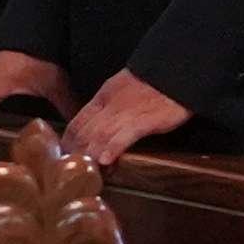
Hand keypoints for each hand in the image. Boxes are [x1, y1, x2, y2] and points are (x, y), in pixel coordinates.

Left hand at [65, 70, 191, 166]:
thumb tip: (100, 123)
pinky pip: (124, 136)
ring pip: (99, 137)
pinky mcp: (145, 120)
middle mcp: (110, 106)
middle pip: (85, 133)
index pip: (77, 122)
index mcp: (104, 96)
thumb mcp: (123, 85)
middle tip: (76, 171)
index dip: (69, 142)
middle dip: (78, 154)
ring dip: (92, 156)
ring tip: (89, 172)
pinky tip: (107, 161)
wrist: (176, 71)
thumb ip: (110, 103)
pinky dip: (113, 149)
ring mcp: (126, 113)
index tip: (67, 156)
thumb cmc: (153, 80)